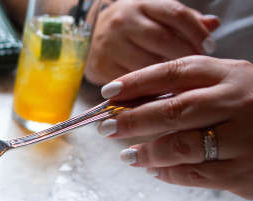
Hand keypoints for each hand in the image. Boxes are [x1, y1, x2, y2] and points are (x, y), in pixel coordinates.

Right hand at [85, 0, 218, 84]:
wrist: (86, 37)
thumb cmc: (130, 27)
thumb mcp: (154, 16)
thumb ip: (183, 21)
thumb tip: (212, 24)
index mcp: (141, 5)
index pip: (175, 14)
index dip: (196, 32)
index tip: (210, 48)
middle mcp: (123, 22)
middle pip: (162, 40)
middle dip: (185, 57)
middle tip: (198, 71)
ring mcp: (110, 44)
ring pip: (146, 64)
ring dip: (167, 77)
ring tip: (182, 84)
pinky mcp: (100, 66)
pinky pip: (130, 82)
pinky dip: (147, 90)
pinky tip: (158, 93)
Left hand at [97, 56, 252, 199]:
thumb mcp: (232, 86)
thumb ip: (192, 88)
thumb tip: (134, 98)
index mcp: (231, 75)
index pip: (174, 73)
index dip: (136, 82)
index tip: (109, 92)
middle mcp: (236, 103)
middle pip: (170, 111)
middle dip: (130, 121)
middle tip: (106, 128)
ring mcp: (240, 139)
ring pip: (178, 147)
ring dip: (145, 153)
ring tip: (128, 155)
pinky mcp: (240, 172)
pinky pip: (191, 175)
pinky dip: (166, 173)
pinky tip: (154, 170)